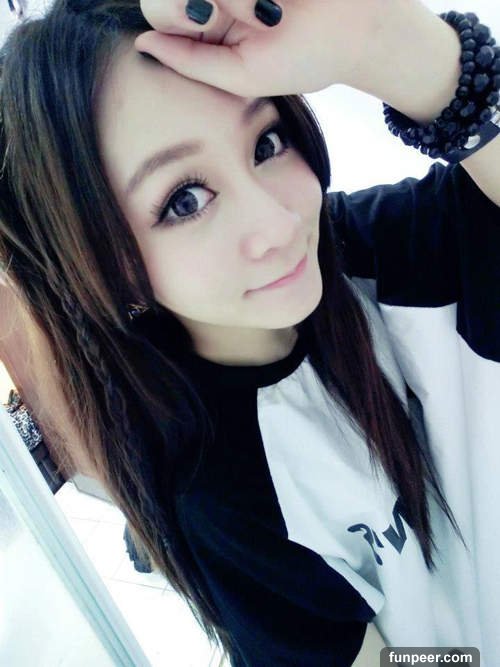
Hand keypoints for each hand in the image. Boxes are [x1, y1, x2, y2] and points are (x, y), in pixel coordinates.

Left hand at [135, 0, 384, 96]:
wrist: (364, 26)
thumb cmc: (308, 56)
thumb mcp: (245, 75)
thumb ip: (192, 64)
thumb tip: (141, 46)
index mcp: (208, 25)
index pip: (159, 8)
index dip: (173, 8)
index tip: (207, 15)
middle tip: (241, 8)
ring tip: (272, 5)